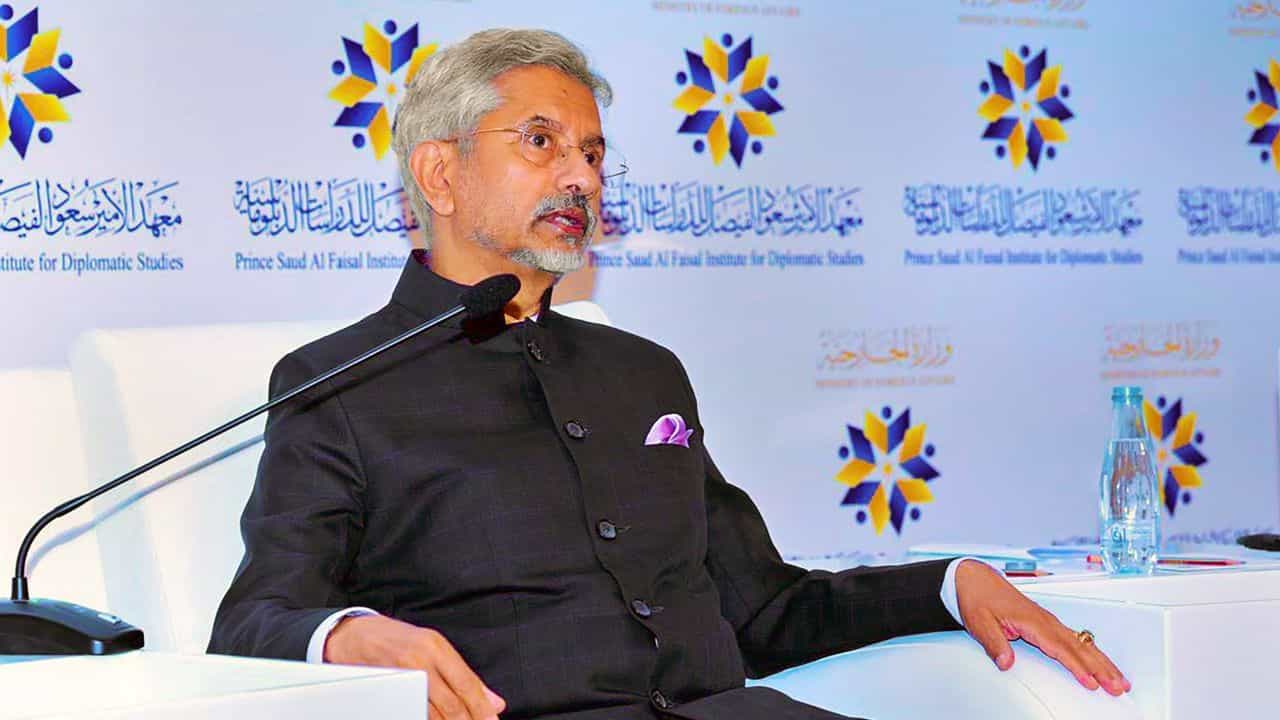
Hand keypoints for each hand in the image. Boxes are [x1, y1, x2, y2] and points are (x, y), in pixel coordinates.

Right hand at [325, 614, 506, 719]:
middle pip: (451, 702)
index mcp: (436, 646)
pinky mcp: (387, 689)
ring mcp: (402, 675)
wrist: (354, 636)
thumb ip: (464, 676)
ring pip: (433, 712)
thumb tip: (494, 702)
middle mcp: (420, 660)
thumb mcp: (434, 648)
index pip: (467, 683)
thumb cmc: (397, 640)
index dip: (482, 707)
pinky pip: (412, 712)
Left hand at [954, 559, 1130, 695]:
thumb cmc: (978, 599)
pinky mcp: (1046, 623)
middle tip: (1118, 686)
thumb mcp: (979, 623)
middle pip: (1079, 647)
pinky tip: (1101, 663)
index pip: (1060, 648)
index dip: (1077, 667)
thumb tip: (1005, 662)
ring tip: (1119, 680)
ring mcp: (1048, 621)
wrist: (975, 580)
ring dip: (1102, 662)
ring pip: (1081, 644)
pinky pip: (1075, 639)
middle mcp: (1045, 620)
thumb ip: (994, 643)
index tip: (1091, 682)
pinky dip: (1092, 652)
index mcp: (1031, 620)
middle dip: (1101, 668)